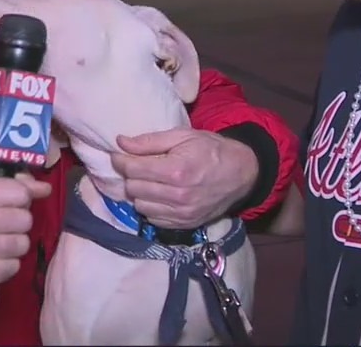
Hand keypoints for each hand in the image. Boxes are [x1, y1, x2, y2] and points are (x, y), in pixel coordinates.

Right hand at [0, 170, 50, 292]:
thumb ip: (3, 184)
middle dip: (20, 221)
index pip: (20, 192)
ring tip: (1, 242)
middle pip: (25, 219)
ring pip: (22, 243)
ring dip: (16, 244)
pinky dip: (9, 263)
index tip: (27, 200)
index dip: (26, 196)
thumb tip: (40, 186)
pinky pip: (13, 266)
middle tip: (7, 224)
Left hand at [111, 128, 258, 228]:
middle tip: (137, 165)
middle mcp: (177, 196)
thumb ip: (150, 141)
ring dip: (140, 192)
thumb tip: (121, 142)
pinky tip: (159, 194)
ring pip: (140, 206)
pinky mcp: (184, 224)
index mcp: (176, 170)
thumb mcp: (183, 136)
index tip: (119, 154)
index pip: (133, 169)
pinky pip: (153, 218)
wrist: (242, 173)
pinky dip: (151, 206)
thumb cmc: (212, 149)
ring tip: (150, 180)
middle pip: (133, 188)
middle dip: (131, 175)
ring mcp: (181, 214)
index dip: (121, 160)